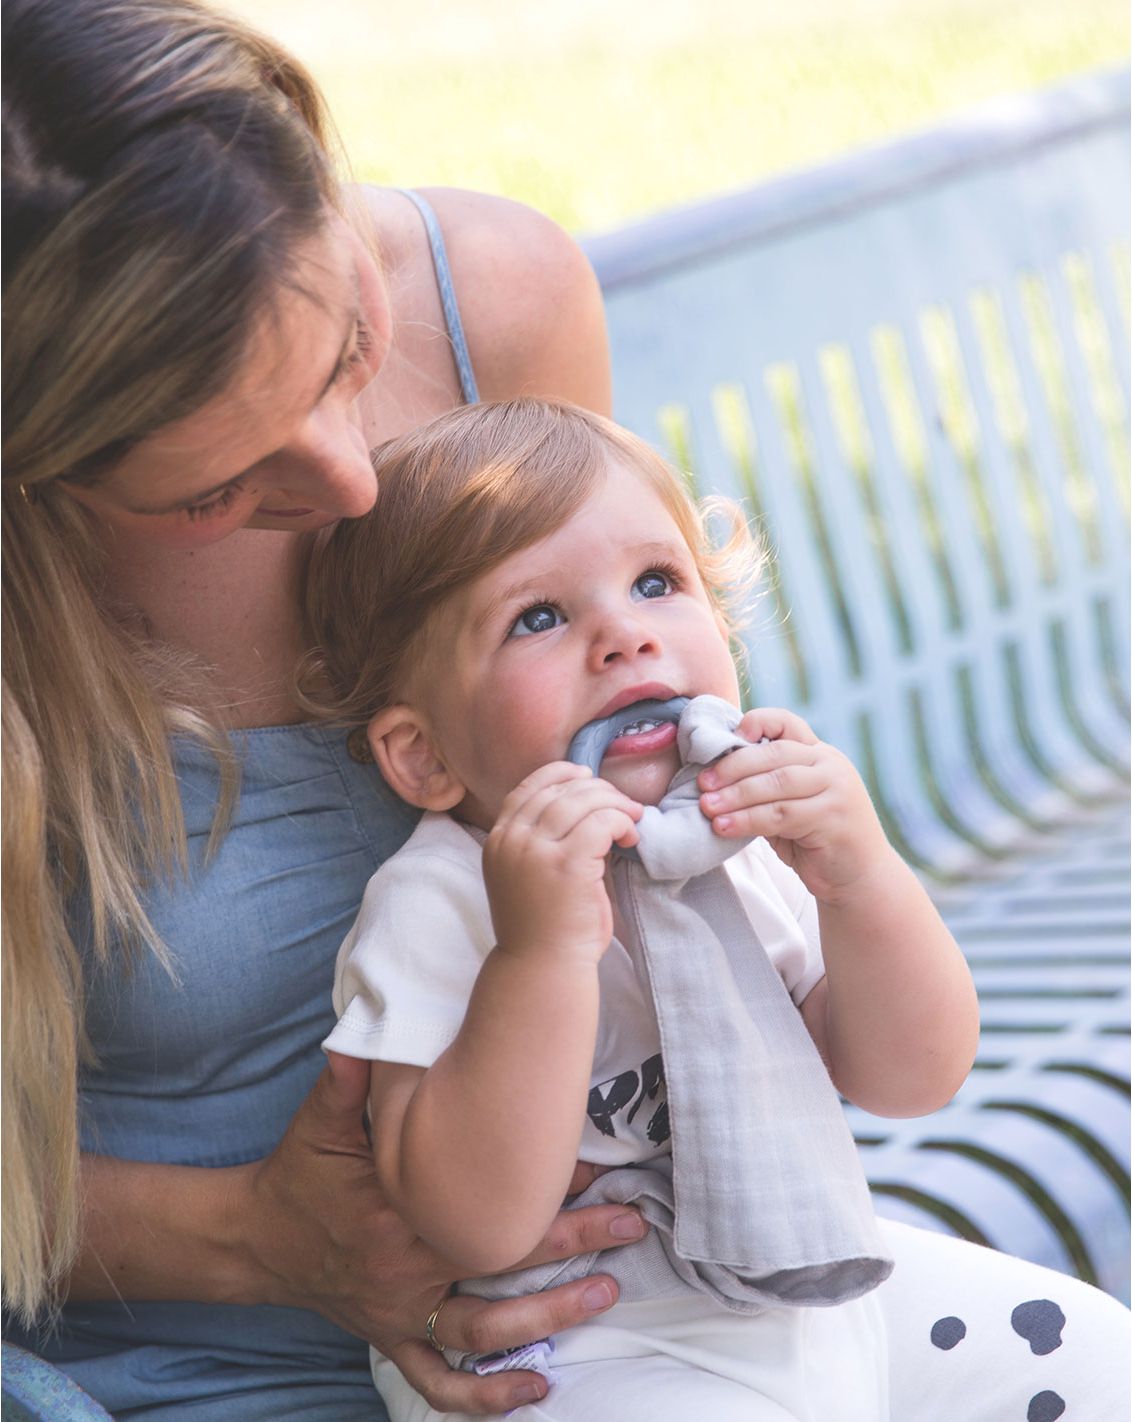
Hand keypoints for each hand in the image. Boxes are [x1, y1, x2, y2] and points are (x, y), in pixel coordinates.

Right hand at [241, 1053, 643, 1413]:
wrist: (255, 1239)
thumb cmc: (298, 1174)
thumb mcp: (318, 1122)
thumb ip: (348, 1083)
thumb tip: (362, 1039)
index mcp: (396, 1214)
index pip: (482, 1203)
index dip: (538, 1186)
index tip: (592, 1167)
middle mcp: (407, 1270)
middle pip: (501, 1261)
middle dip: (572, 1243)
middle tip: (629, 1224)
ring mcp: (402, 1313)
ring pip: (484, 1329)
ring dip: (549, 1317)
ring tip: (605, 1294)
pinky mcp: (394, 1337)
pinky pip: (438, 1382)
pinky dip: (485, 1397)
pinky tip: (535, 1392)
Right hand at [483, 762, 640, 963]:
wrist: (541, 968)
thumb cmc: (543, 926)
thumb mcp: (528, 873)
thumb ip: (544, 839)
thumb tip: (585, 801)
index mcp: (498, 840)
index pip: (529, 787)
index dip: (562, 774)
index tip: (588, 777)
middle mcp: (511, 840)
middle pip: (560, 789)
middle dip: (598, 790)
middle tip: (623, 804)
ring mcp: (535, 851)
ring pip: (582, 800)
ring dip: (615, 804)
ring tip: (632, 819)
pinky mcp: (566, 864)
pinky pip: (601, 822)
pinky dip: (622, 822)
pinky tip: (630, 839)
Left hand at [697, 707, 890, 902]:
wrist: (859, 878)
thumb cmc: (815, 840)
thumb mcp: (790, 805)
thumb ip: (765, 787)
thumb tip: (712, 780)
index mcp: (819, 754)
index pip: (787, 723)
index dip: (757, 723)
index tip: (729, 738)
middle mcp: (831, 765)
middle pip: (776, 754)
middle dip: (734, 767)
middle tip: (703, 783)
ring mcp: (836, 789)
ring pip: (777, 784)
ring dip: (737, 795)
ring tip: (708, 807)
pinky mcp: (833, 818)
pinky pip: (782, 815)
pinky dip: (748, 820)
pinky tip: (724, 827)